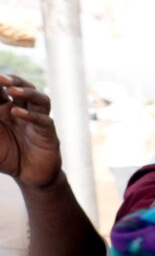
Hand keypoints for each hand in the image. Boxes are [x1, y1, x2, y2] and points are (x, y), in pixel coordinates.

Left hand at [0, 73, 61, 190]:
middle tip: (2, 79)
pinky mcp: (48, 134)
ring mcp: (37, 121)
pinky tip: (17, 113)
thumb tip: (1, 111)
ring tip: (12, 90)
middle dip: (14, 81)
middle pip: (22, 88)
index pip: (1, 90)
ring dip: (27, 92)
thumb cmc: (5, 156)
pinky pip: (44, 121)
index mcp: (5, 108)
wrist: (28, 176)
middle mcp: (22, 110)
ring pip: (39, 99)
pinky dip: (31, 116)